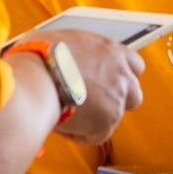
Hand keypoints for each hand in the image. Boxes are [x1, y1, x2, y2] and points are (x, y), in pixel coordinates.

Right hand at [38, 28, 143, 143]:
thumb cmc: (41, 55)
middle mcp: (120, 75)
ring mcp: (116, 100)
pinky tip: (62, 123)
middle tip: (93, 101)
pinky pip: (96, 135)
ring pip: (116, 116)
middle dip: (118, 99)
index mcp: (111, 51)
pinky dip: (80, 133)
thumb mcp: (61, 38)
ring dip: (99, 117)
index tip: (107, 79)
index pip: (134, 64)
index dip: (121, 75)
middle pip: (134, 93)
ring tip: (73, 114)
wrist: (38, 78)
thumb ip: (75, 50)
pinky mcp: (106, 123)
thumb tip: (62, 56)